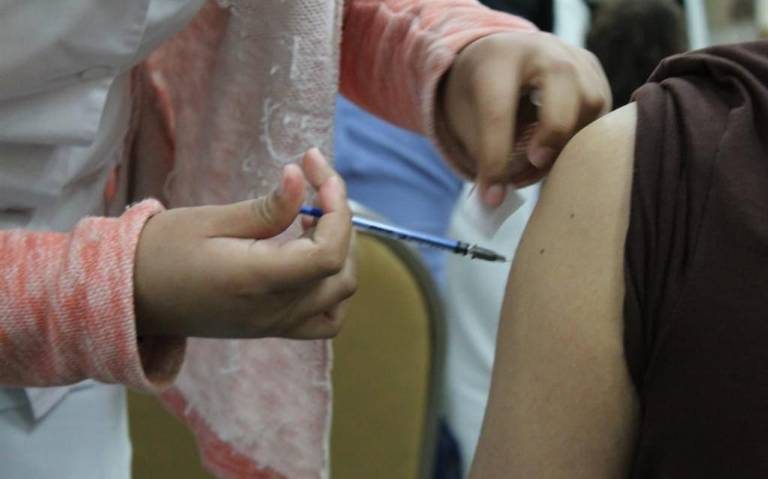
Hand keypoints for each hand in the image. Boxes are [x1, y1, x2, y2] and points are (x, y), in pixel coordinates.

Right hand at [134, 148, 356, 339]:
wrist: (131, 297)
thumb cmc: (162, 252)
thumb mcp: (211, 220)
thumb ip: (266, 207)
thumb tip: (301, 178)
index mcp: (258, 280)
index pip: (328, 253)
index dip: (336, 209)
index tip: (315, 169)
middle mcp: (274, 310)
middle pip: (341, 271)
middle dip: (341, 221)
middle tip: (314, 183)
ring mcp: (276, 325)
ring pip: (340, 295)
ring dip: (342, 253)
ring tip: (314, 219)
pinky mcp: (272, 328)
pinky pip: (324, 319)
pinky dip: (333, 289)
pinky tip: (314, 259)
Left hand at [441, 31, 611, 205]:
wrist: (500, 53)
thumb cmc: (479, 92)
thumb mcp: (465, 115)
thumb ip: (482, 154)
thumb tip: (496, 203)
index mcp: (497, 60)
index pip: (498, 113)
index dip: (496, 159)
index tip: (491, 196)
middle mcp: (541, 51)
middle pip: (561, 92)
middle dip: (551, 135)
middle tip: (532, 163)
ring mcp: (573, 57)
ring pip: (590, 104)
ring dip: (568, 144)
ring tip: (538, 164)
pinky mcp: (594, 71)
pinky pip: (601, 112)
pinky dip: (582, 139)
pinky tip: (558, 151)